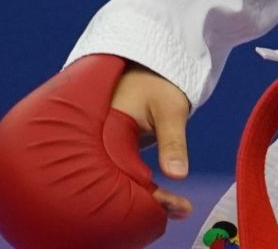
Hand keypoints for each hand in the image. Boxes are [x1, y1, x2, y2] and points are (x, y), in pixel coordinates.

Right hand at [109, 62, 196, 220]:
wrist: (148, 68)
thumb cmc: (159, 83)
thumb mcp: (171, 109)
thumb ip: (173, 141)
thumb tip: (180, 176)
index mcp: (105, 130)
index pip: (123, 172)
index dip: (147, 193)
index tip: (173, 205)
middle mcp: (97, 141)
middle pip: (117, 181)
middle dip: (146, 200)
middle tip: (181, 208)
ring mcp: (101, 146)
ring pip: (120, 180)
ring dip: (145, 195)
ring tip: (178, 206)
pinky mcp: (110, 150)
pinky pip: (123, 173)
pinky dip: (142, 186)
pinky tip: (165, 198)